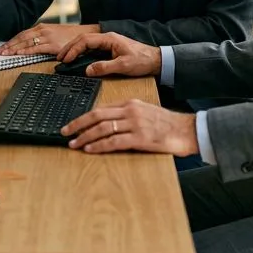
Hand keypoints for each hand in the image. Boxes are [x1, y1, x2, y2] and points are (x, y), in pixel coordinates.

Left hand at [0, 23, 98, 56]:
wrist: (84, 34)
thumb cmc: (70, 36)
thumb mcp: (54, 33)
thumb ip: (42, 37)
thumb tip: (31, 45)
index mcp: (42, 27)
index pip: (22, 34)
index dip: (11, 40)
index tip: (3, 46)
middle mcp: (42, 30)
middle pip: (21, 38)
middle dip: (9, 45)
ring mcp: (47, 37)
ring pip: (26, 43)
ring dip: (14, 49)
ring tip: (5, 54)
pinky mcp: (52, 45)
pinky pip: (36, 48)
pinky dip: (26, 51)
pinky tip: (19, 54)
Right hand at [59, 32, 161, 77]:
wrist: (156, 60)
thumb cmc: (142, 61)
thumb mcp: (124, 66)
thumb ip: (105, 67)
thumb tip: (87, 70)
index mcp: (109, 39)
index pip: (86, 41)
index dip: (73, 50)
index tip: (65, 59)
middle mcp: (107, 38)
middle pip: (83, 40)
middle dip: (70, 48)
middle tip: (59, 58)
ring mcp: (108, 42)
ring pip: (86, 43)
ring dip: (74, 49)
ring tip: (64, 58)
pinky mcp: (110, 48)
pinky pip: (91, 48)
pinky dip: (81, 52)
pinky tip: (77, 59)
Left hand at [63, 99, 197, 155]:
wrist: (186, 130)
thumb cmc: (166, 124)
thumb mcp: (144, 112)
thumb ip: (127, 114)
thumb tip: (106, 123)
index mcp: (130, 103)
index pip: (101, 108)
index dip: (84, 116)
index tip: (73, 124)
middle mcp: (130, 111)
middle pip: (97, 115)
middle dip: (78, 124)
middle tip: (65, 132)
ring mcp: (135, 124)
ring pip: (103, 128)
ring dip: (85, 136)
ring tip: (74, 143)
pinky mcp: (140, 138)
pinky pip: (114, 141)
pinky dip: (99, 145)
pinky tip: (90, 149)